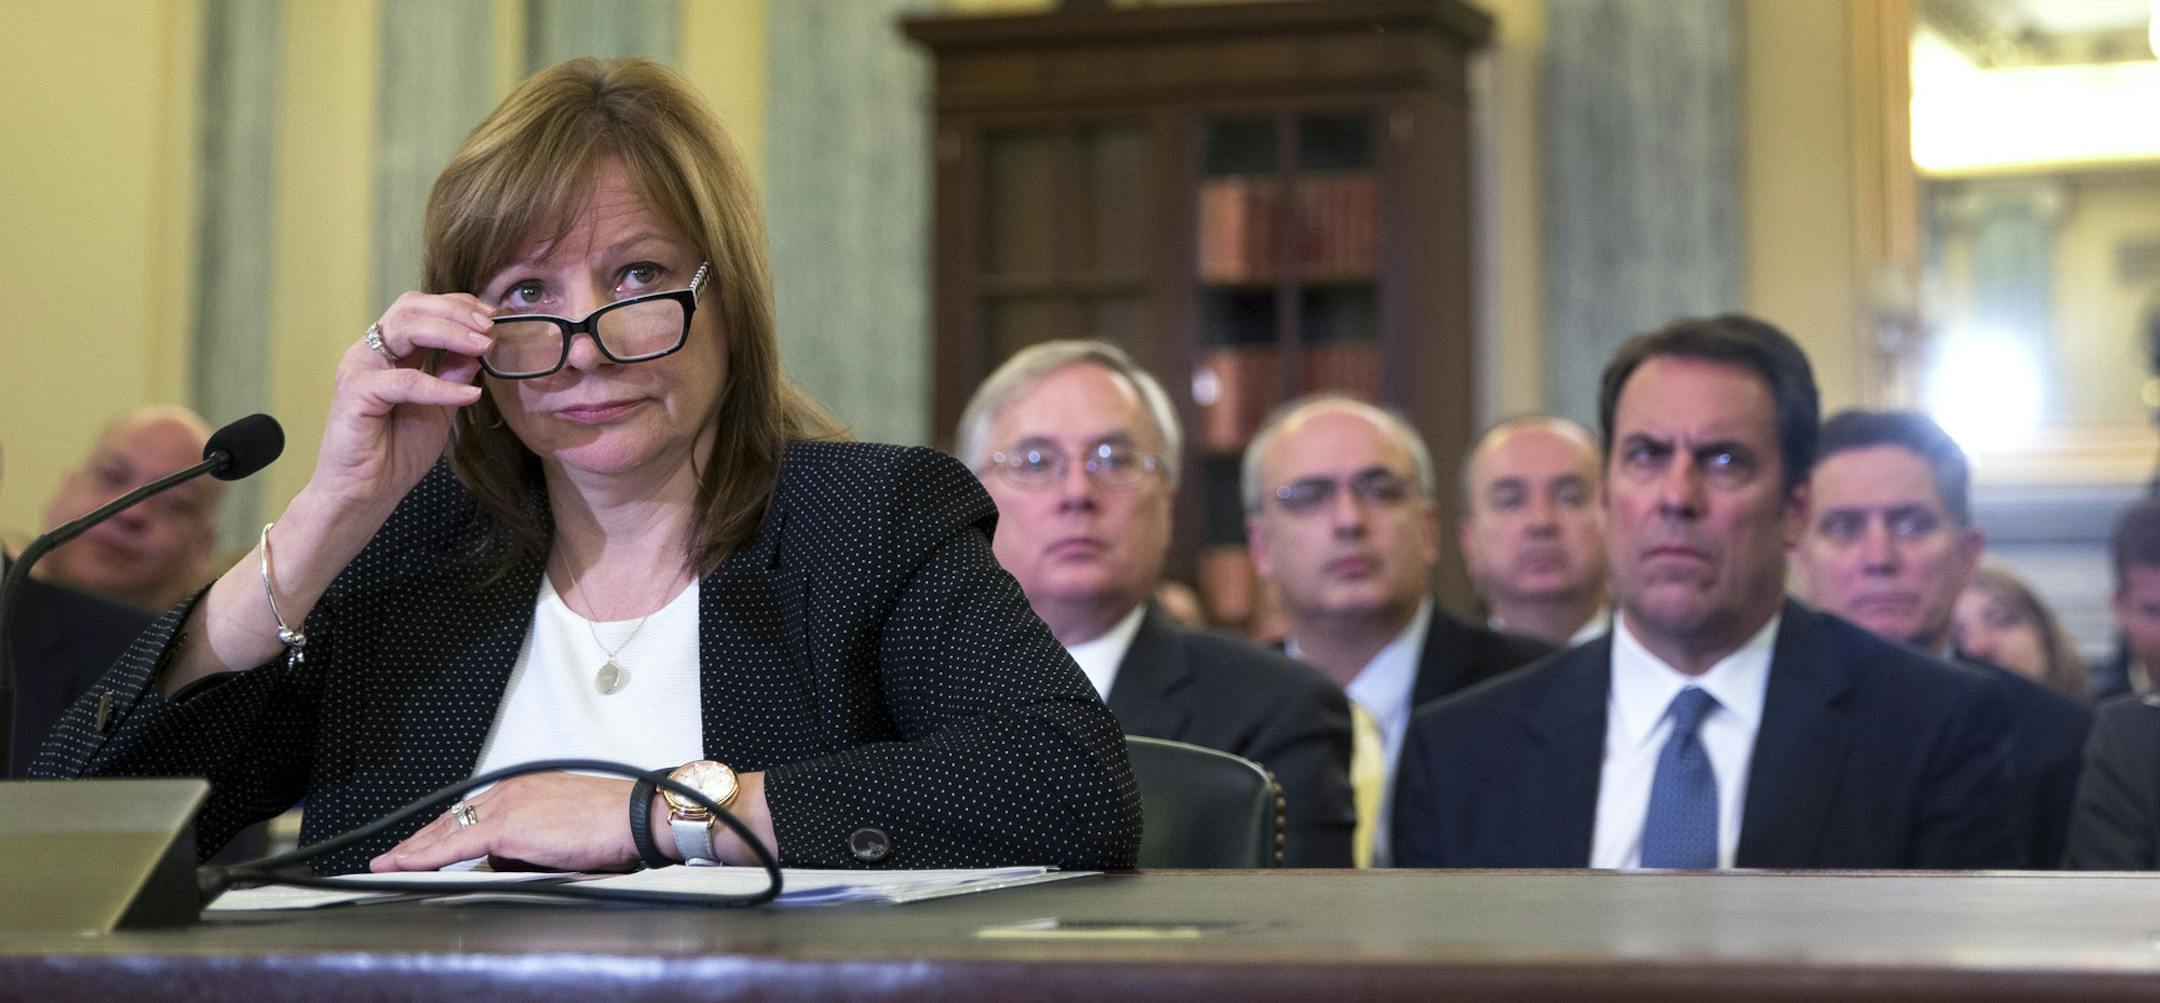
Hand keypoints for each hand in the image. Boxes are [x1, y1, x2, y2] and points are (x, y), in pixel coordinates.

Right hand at [307, 292, 494, 515]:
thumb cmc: (396, 451)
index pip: (419, 308)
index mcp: (389, 352)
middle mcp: (370, 353)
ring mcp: (359, 369)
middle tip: (489, 327)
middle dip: (455, 311)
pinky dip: (441, 386)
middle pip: (410, 307)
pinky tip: (469, 395)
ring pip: (404, 328)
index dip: (457, 306)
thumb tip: (480, 348)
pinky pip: (404, 380)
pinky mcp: (355, 394)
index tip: (491, 317)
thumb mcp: (439, 408)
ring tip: (483, 347)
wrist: (366, 493)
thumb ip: (453, 375)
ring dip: (450, 333)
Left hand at [369, 772, 641, 873]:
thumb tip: (510, 861)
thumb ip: (531, 841)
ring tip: (389, 864)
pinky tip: (404, 864)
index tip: (424, 841)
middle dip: (419, 839)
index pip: (472, 810)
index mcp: (526, 788)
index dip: (443, 829)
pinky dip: (425, 856)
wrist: (634, 816)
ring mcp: (507, 806)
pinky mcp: (507, 826)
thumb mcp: (563, 831)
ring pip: (446, 830)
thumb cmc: (612, 824)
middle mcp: (511, 790)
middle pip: (451, 817)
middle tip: (393, 855)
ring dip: (415, 849)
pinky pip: (454, 845)